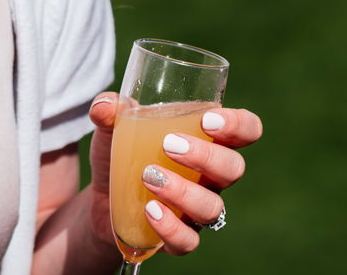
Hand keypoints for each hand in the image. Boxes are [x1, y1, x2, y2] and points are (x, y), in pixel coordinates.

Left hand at [86, 93, 263, 256]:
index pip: (245, 130)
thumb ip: (108, 109)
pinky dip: (171, 227)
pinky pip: (188, 240)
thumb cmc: (121, 153)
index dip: (239, 125)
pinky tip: (149, 210)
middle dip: (206, 156)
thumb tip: (104, 107)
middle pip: (233, 169)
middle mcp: (209, 176)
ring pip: (212, 207)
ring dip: (183, 191)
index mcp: (205, 140)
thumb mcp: (111, 126)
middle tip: (170, 145)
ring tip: (149, 176)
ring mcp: (196, 209)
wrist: (101, 196)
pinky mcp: (178, 235)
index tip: (209, 121)